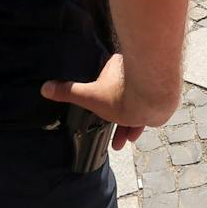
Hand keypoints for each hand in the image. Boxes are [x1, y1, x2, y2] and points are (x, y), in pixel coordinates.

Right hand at [42, 54, 160, 146]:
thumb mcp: (90, 96)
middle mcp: (135, 72)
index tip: (101, 110)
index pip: (106, 81)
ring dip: (129, 124)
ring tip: (123, 141)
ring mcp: (149, 84)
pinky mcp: (161, 96)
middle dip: (117, 117)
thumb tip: (45, 87)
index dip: (102, 99)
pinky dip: (140, 123)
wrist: (156, 97)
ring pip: (136, 105)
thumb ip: (68, 92)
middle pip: (122, 95)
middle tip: (113, 134)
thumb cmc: (123, 94)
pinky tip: (134, 134)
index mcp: (116, 66)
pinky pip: (148, 111)